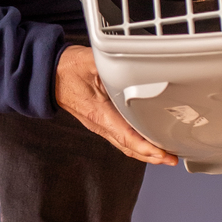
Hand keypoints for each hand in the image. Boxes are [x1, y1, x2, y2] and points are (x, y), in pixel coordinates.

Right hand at [54, 45, 178, 165]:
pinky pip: (120, 138)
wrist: (50, 74)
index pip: (126, 137)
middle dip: (151, 156)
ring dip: (145, 153)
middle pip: (129, 148)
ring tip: (164, 156)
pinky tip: (146, 143)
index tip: (162, 153)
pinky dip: (136, 145)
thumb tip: (131, 64)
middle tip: (171, 159)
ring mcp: (99, 125)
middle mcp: (99, 124)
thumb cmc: (67, 69)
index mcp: (99, 113)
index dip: (146, 148)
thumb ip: (112, 65)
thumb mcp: (90, 62)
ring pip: (125, 146)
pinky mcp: (100, 121)